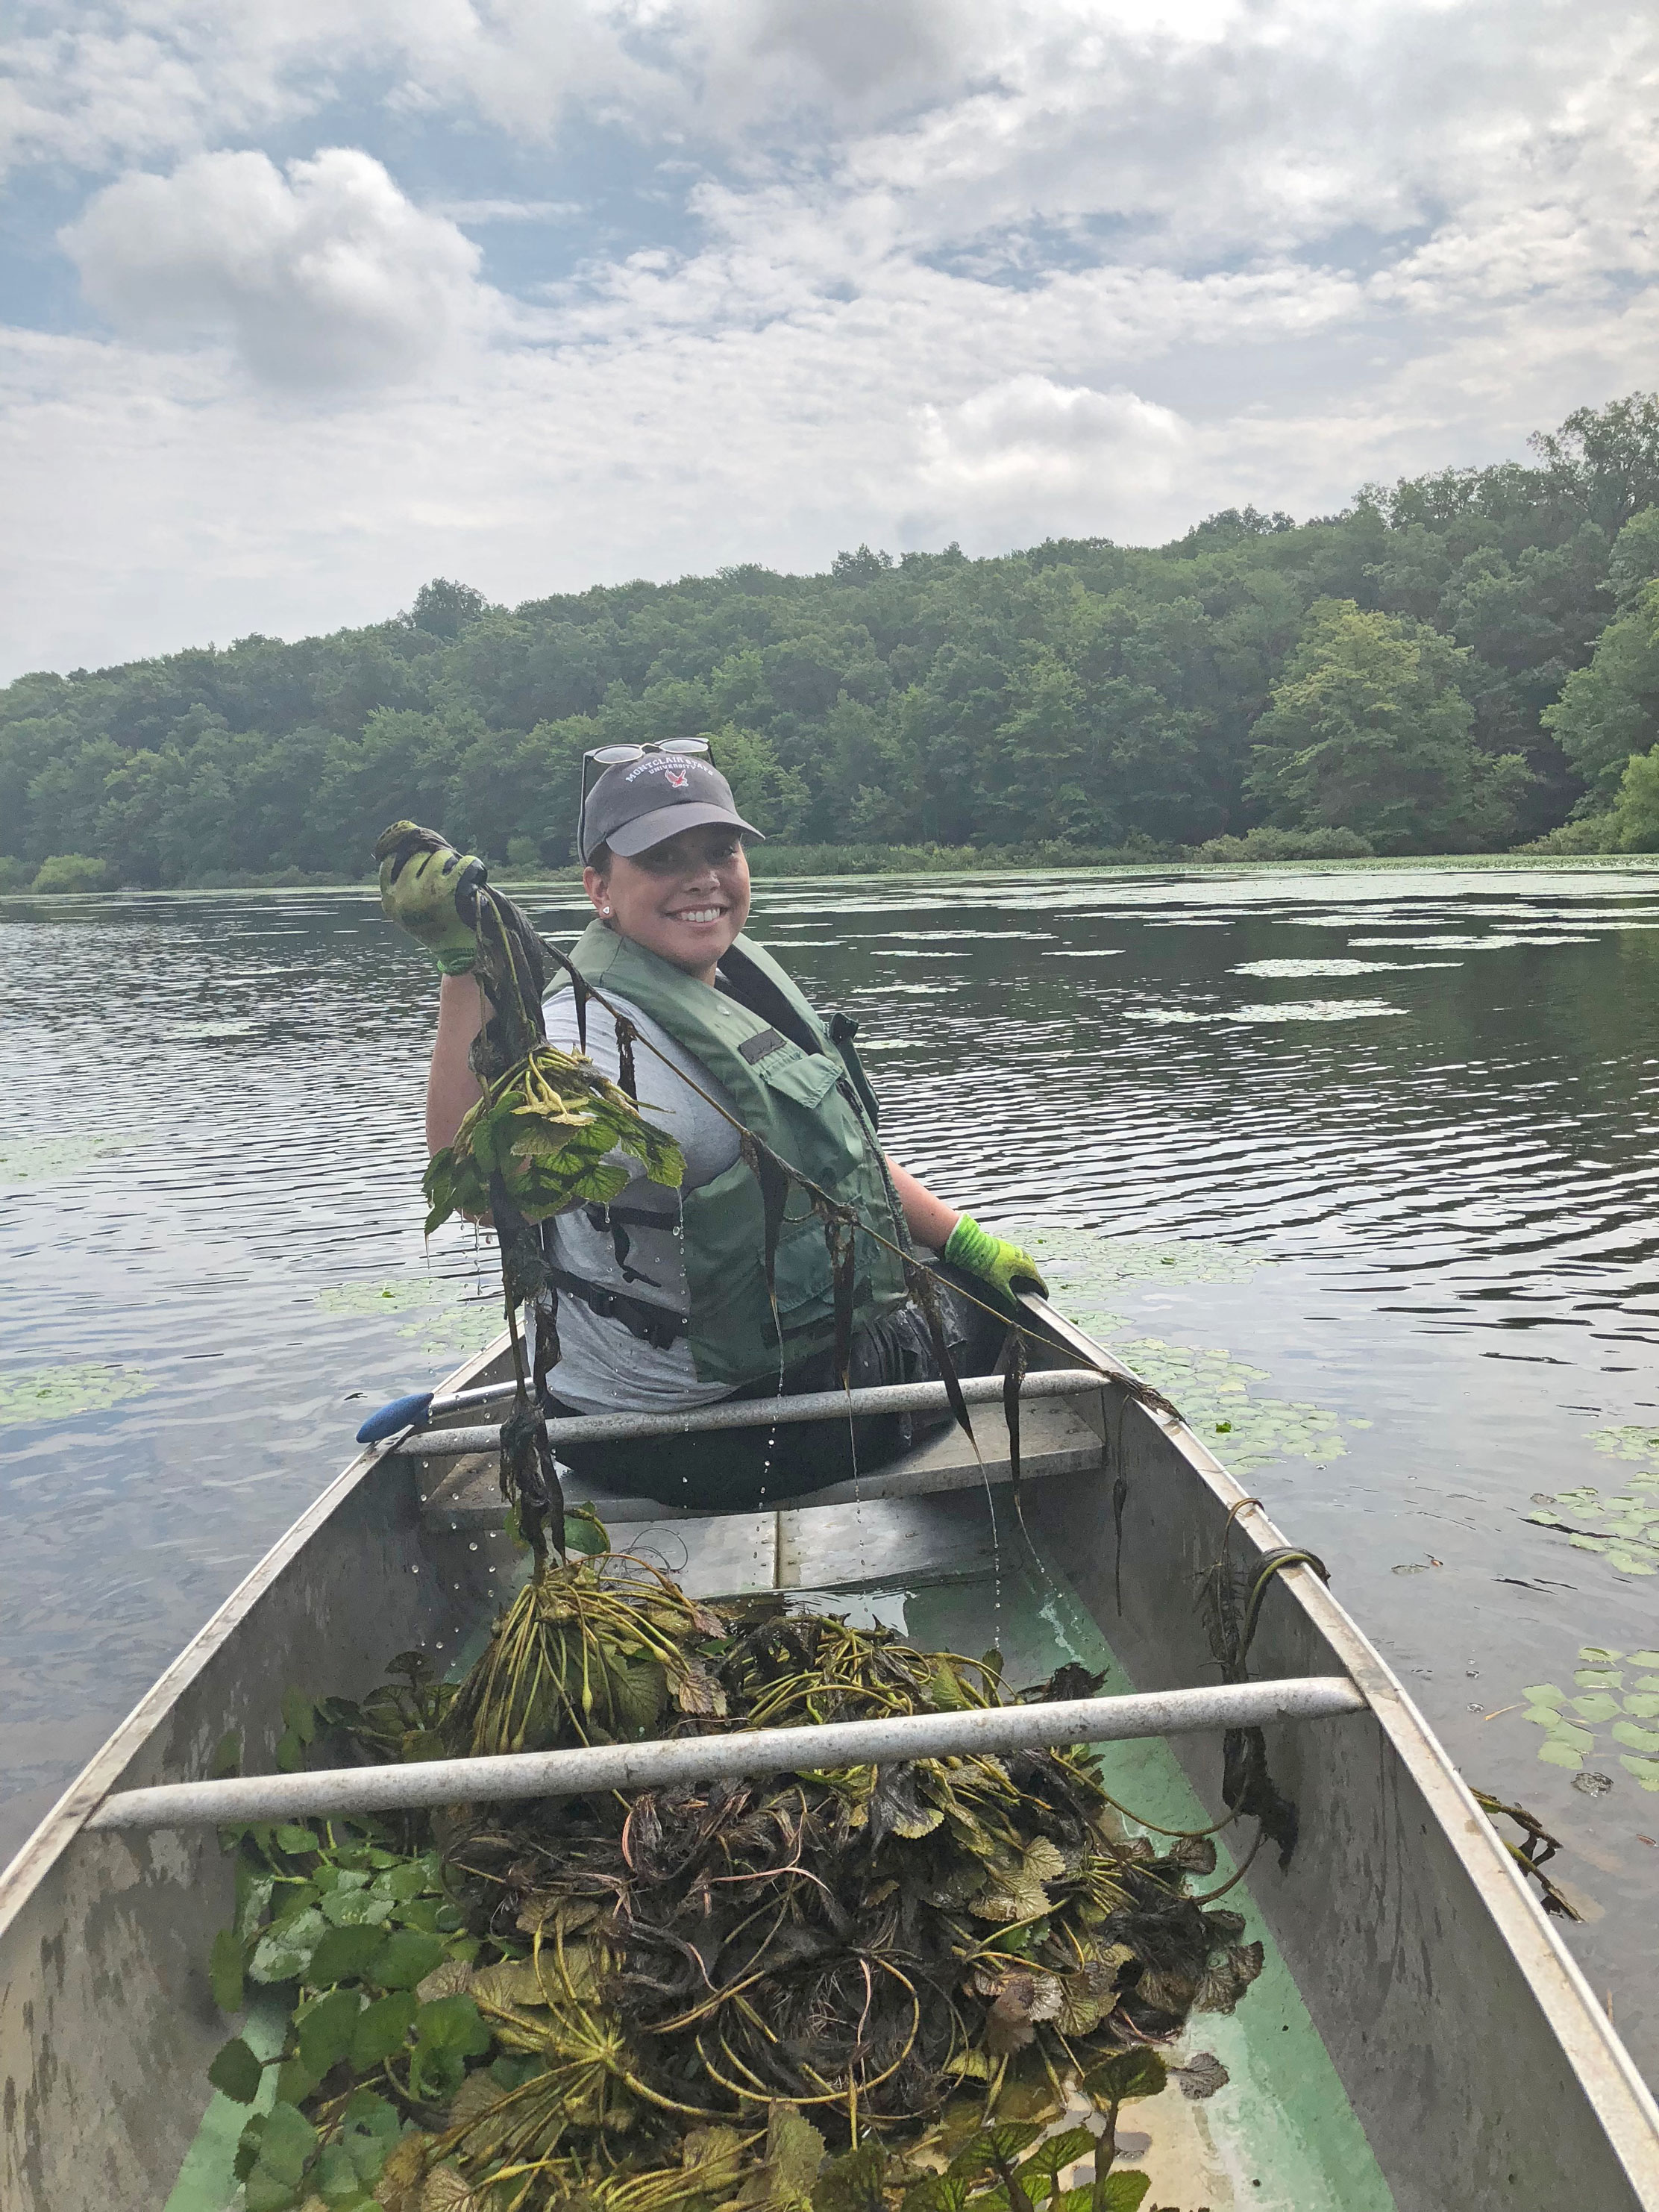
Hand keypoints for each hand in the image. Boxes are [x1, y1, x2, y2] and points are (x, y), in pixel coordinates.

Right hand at [375, 821, 486, 975]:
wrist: (458, 954)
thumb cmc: (437, 930)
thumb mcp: (410, 914)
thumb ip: (403, 889)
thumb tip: (404, 848)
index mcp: (390, 902)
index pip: (388, 866)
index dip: (402, 855)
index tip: (416, 854)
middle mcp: (404, 896)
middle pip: (416, 858)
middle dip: (431, 860)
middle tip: (443, 869)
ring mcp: (426, 892)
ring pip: (438, 858)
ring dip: (450, 862)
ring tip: (458, 874)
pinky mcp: (450, 891)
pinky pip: (461, 864)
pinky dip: (471, 864)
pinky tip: (474, 869)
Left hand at [943, 1214, 1048, 1306]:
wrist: (977, 1248)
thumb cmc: (989, 1265)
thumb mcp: (1000, 1285)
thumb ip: (1010, 1296)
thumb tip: (1016, 1306)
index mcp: (1025, 1266)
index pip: (1038, 1280)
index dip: (1042, 1289)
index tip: (1045, 1296)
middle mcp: (1024, 1257)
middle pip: (1034, 1271)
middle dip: (1035, 1281)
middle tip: (1034, 1290)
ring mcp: (1017, 1250)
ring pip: (1028, 1263)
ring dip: (1028, 1272)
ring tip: (1025, 1280)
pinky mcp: (1010, 1247)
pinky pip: (1020, 1257)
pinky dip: (1021, 1265)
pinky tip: (1014, 1269)